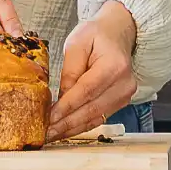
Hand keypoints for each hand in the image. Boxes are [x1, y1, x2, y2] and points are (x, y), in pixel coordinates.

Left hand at [52, 2, 137, 140]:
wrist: (118, 34)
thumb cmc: (97, 35)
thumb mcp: (77, 43)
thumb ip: (70, 70)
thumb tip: (61, 97)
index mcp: (114, 65)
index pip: (87, 90)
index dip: (67, 107)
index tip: (49, 118)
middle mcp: (124, 84)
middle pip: (92, 109)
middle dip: (66, 123)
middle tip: (45, 133)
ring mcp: (125, 95)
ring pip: (95, 118)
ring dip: (72, 129)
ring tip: (51, 135)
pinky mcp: (121, 102)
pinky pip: (98, 117)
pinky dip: (80, 125)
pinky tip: (65, 130)